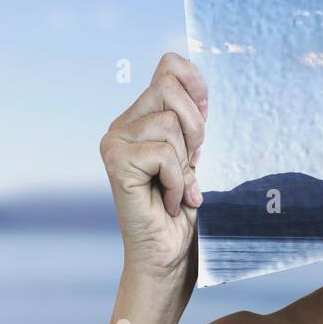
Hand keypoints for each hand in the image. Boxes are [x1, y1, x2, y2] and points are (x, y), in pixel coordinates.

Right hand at [100, 52, 206, 296]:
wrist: (167, 256)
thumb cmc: (184, 208)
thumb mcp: (193, 155)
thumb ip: (189, 122)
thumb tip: (199, 92)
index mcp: (139, 117)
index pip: (168, 67)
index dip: (195, 82)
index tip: (207, 112)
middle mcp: (121, 126)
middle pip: (170, 88)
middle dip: (196, 127)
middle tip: (193, 163)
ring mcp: (114, 143)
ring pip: (171, 124)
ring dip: (186, 162)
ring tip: (179, 187)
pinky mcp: (116, 163)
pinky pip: (164, 155)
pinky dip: (178, 182)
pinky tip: (171, 201)